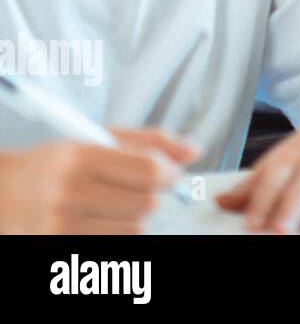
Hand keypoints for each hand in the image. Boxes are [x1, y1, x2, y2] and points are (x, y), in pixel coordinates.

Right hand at [0, 127, 195, 233]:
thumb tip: (195, 151)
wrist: (3, 194)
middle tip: (140, 188)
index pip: (148, 170)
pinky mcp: (60, 247)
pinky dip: (121, 232)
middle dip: (153, 195)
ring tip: (115, 203)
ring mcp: (62, 225)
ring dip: (137, 216)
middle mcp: (69, 192)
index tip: (171, 174)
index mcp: (79, 156)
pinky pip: (117, 244)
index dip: (170, 174)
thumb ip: (149, 141)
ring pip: (136, 227)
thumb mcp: (96, 139)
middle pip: (147, 203)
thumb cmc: (56, 164)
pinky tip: (104, 219)